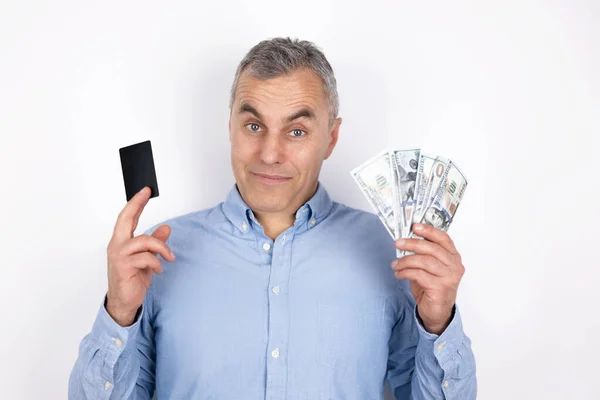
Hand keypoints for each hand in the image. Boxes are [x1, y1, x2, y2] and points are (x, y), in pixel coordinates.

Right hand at [106, 186, 174, 326]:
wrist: (125, 302)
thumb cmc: (133, 279)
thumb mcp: (148, 258)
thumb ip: (155, 243)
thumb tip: (166, 228)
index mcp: (121, 242)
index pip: (127, 218)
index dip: (135, 203)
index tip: (144, 190)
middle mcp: (117, 246)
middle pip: (125, 219)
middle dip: (136, 204)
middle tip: (146, 193)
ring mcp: (119, 256)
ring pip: (144, 240)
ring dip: (161, 248)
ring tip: (169, 258)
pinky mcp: (123, 267)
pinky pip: (146, 257)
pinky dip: (157, 262)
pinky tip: (159, 270)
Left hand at [391, 223, 464, 334]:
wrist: (437, 312)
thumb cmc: (432, 287)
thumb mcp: (428, 268)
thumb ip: (422, 254)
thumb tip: (405, 240)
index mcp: (453, 257)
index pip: (444, 239)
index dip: (429, 231)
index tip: (415, 226)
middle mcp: (454, 266)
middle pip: (432, 249)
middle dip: (412, 244)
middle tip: (398, 243)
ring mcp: (449, 278)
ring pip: (425, 261)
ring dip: (406, 261)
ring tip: (395, 264)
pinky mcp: (440, 288)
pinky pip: (419, 275)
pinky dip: (405, 272)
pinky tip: (399, 274)